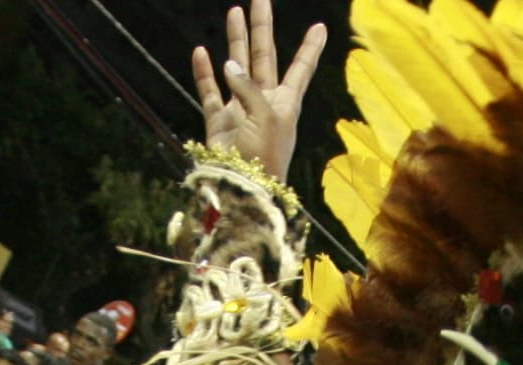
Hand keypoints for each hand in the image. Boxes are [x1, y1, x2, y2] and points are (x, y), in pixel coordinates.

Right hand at [190, 0, 325, 181]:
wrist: (244, 189)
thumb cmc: (266, 156)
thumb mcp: (268, 116)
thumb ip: (249, 87)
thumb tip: (227, 65)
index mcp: (286, 102)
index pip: (300, 68)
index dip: (310, 48)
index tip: (321, 27)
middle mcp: (264, 101)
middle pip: (264, 56)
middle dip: (262, 28)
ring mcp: (240, 110)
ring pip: (236, 67)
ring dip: (235, 40)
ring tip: (234, 12)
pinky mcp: (219, 121)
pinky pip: (210, 91)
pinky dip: (205, 72)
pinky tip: (202, 52)